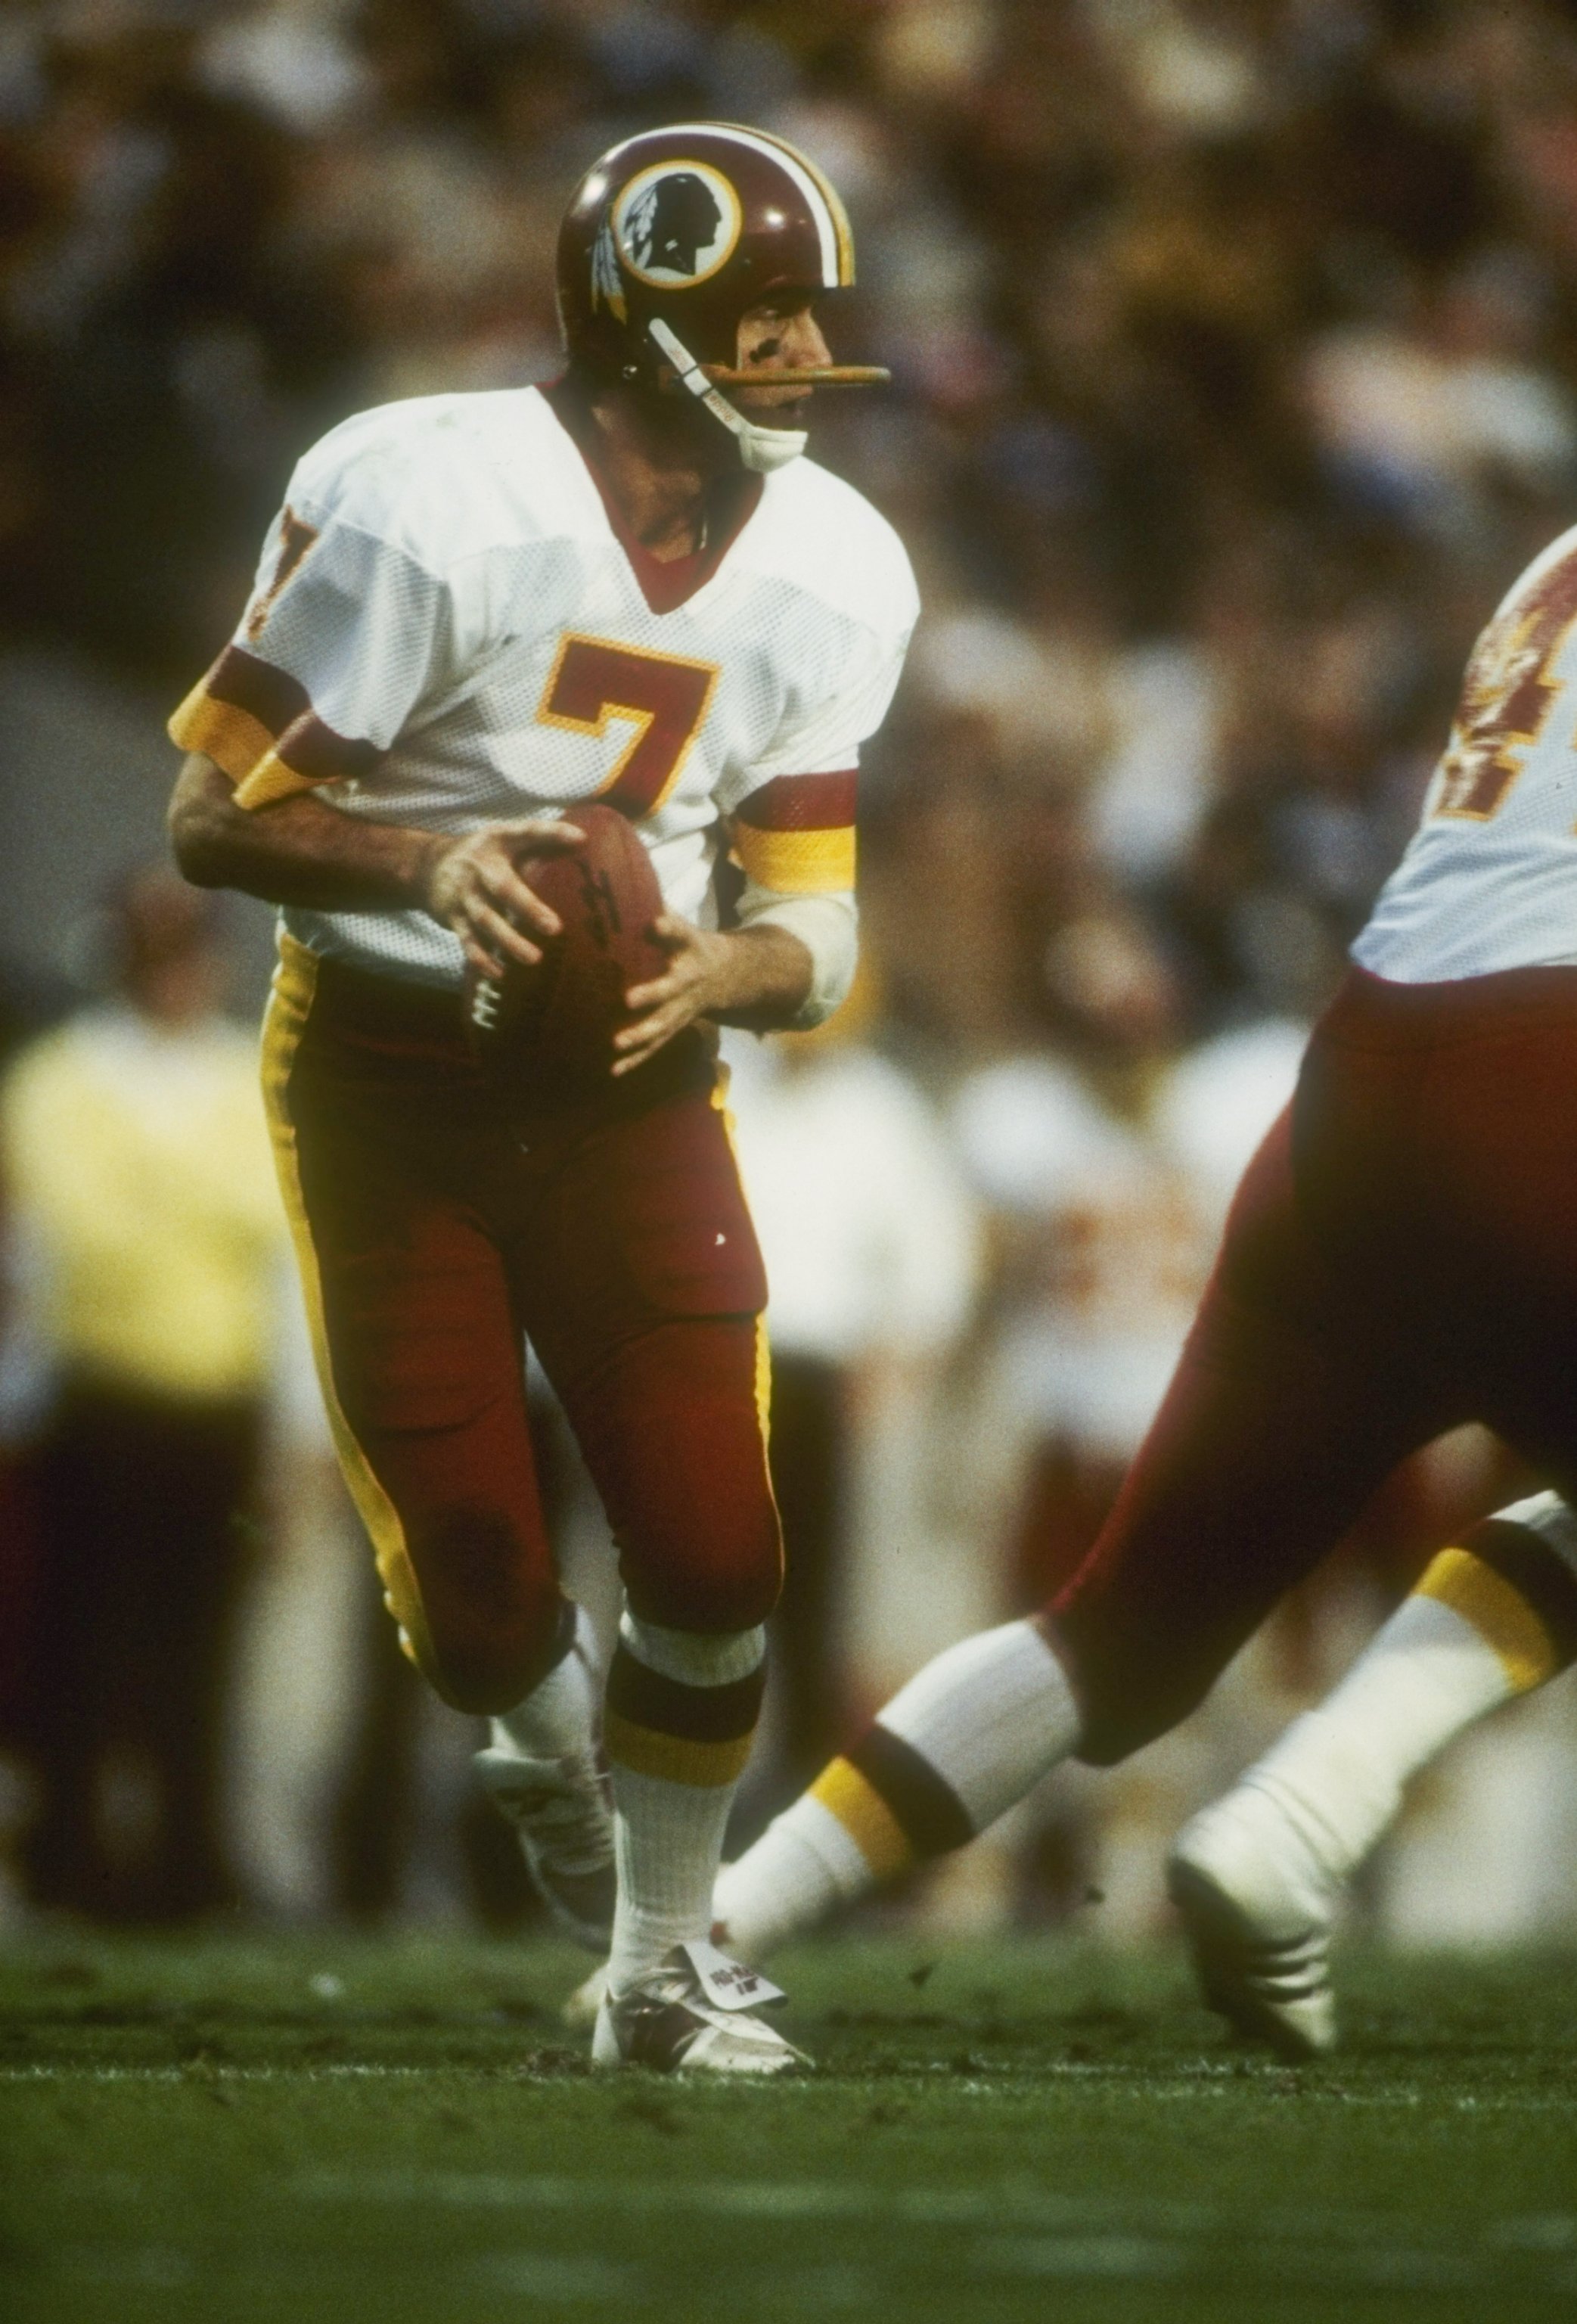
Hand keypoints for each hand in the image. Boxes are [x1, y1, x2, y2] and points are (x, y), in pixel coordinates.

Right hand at [419, 816, 583, 980]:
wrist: (426, 866)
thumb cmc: (483, 855)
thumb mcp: (504, 840)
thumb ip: (538, 844)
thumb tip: (584, 844)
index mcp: (498, 840)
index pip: (527, 832)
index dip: (552, 833)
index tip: (581, 839)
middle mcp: (480, 865)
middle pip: (503, 887)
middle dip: (528, 908)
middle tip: (554, 928)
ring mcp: (465, 893)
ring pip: (486, 919)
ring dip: (509, 941)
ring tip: (534, 958)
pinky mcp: (453, 917)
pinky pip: (468, 941)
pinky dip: (482, 959)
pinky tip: (500, 973)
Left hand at [614, 914, 811, 1074]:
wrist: (728, 976)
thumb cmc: (692, 944)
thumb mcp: (684, 925)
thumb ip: (659, 912)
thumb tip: (621, 888)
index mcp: (690, 950)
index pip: (679, 934)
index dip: (668, 929)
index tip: (656, 923)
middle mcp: (688, 982)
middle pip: (670, 990)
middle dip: (651, 996)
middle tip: (628, 1000)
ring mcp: (683, 1009)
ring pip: (662, 1024)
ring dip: (640, 1036)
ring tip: (617, 1045)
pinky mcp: (674, 1027)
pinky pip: (655, 1047)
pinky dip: (635, 1061)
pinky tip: (614, 1072)